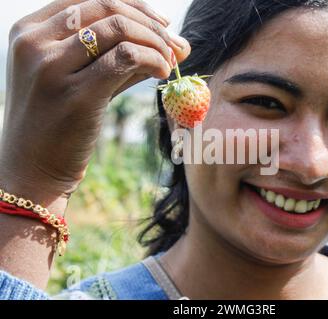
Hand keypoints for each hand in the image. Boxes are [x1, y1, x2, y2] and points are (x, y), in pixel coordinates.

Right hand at [0, 0, 189, 203]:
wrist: (32, 169)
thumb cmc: (59, 124)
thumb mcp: (81, 80)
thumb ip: (118, 57)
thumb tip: (174, 42)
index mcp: (29, 31)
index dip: (134, 5)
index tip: (161, 24)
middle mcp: (35, 42)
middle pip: (107, 6)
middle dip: (150, 23)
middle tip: (174, 44)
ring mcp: (52, 67)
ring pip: (120, 28)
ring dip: (156, 41)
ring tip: (170, 61)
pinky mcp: (76, 94)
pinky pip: (126, 57)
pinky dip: (153, 59)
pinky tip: (163, 73)